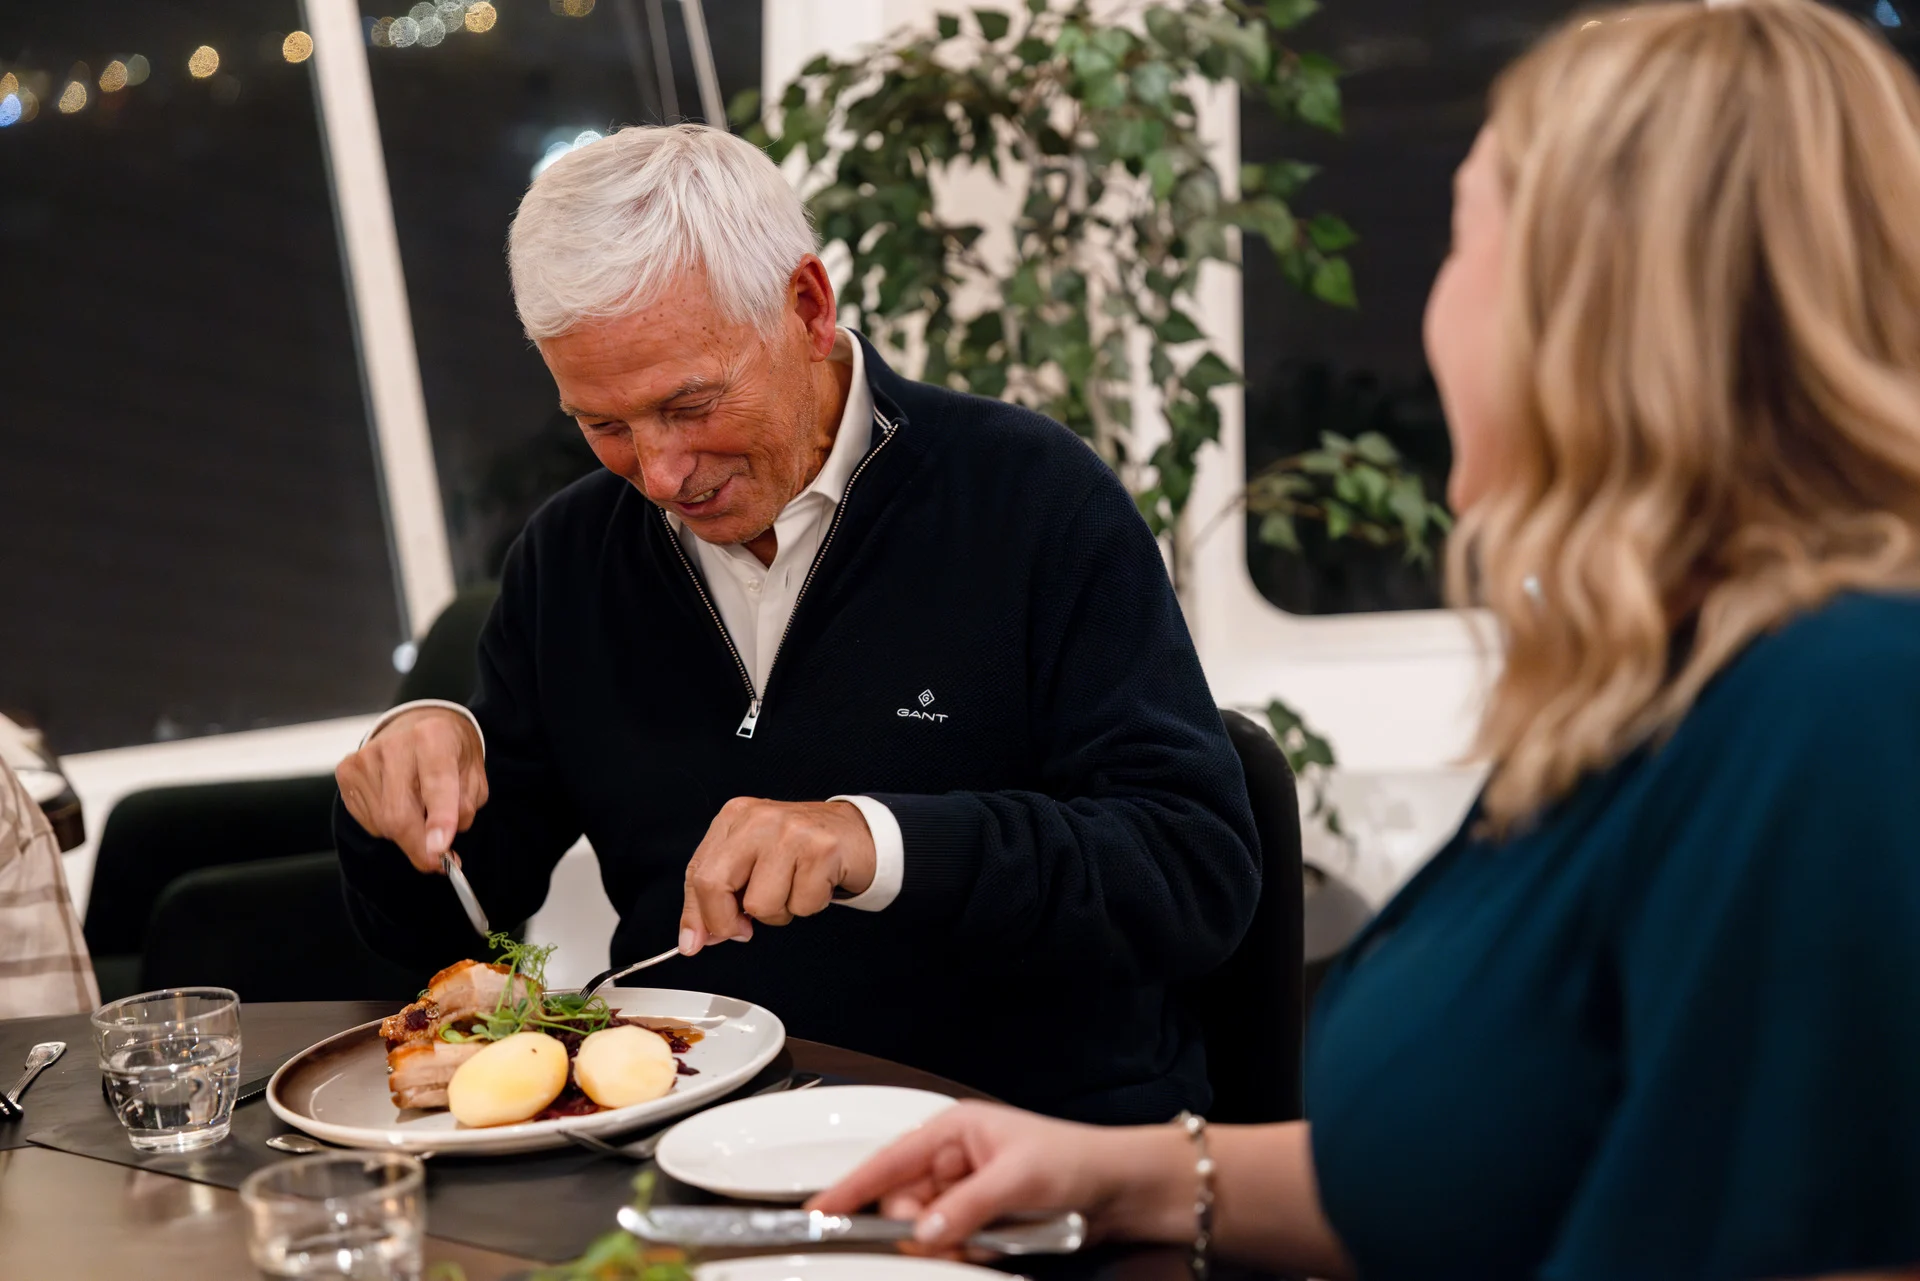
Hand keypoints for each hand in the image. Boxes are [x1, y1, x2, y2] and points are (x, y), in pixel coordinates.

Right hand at [335, 709, 488, 872]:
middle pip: (400, 814)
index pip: (437, 783)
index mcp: (433, 735)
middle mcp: (394, 744)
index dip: (440, 819)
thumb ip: (465, 806)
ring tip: (422, 813)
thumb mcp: (473, 773)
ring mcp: (365, 758)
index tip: (441, 848)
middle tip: (437, 861)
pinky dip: (389, 827)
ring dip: (408, 835)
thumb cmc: (449, 751)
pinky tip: (401, 804)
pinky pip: (369, 820)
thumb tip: (441, 843)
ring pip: (384, 823)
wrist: (416, 724)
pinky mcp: (346, 772)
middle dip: (420, 847)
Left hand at [677, 798, 876, 953]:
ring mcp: (791, 832)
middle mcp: (759, 820)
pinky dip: (808, 906)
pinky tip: (814, 883)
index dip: (696, 914)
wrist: (857, 832)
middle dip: (724, 921)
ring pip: (760, 904)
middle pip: (714, 884)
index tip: (697, 941)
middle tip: (744, 928)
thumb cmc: (801, 849)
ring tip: (792, 889)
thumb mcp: (752, 861)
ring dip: (778, 912)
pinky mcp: (821, 850)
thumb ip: (719, 896)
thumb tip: (694, 938)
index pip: (697, 872)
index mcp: (735, 817)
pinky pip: (801, 906)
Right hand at [806, 1101, 1195, 1250]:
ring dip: (950, 1245)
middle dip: (921, 1231)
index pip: (886, 1161)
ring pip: (925, 1234)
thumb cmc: (1074, 1159)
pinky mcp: (978, 1223)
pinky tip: (996, 1243)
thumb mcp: (1017, 1178)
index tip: (817, 1212)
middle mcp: (951, 1161)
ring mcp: (963, 1194)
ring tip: (992, 1235)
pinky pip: (951, 1247)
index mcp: (951, 1130)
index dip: (849, 1188)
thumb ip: (964, 1207)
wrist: (1119, 1189)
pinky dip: (967, 1253)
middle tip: (954, 1239)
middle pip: (902, 1208)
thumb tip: (921, 1234)